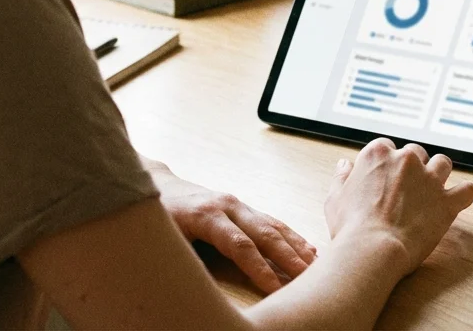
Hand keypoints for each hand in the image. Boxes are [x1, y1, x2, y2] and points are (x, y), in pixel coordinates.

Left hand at [151, 167, 317, 292]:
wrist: (154, 184)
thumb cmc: (157, 216)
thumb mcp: (163, 239)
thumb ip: (184, 259)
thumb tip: (199, 287)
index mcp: (206, 215)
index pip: (240, 246)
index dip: (260, 268)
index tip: (278, 288)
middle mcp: (226, 205)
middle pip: (264, 234)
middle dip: (289, 257)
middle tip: (310, 278)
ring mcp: (237, 204)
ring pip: (273, 226)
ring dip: (297, 247)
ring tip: (317, 266)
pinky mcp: (242, 207)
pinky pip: (271, 222)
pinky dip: (292, 236)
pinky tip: (308, 249)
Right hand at [325, 138, 472, 274]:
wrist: (372, 249)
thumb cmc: (350, 227)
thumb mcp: (334, 198)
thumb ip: (342, 177)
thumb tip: (345, 164)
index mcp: (378, 154)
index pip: (387, 147)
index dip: (387, 164)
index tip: (385, 180)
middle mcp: (406, 159)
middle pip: (416, 153)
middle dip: (413, 168)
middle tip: (406, 190)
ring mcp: (429, 179)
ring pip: (443, 163)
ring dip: (439, 173)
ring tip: (432, 190)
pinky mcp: (447, 201)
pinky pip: (467, 190)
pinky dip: (464, 194)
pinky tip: (457, 200)